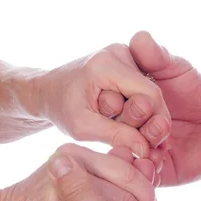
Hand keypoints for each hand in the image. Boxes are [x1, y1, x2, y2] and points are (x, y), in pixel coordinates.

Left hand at [42, 43, 171, 157]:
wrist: (48, 90)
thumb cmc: (61, 108)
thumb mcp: (82, 128)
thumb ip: (115, 136)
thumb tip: (145, 149)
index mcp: (107, 65)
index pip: (149, 96)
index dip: (152, 123)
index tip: (142, 143)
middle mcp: (119, 52)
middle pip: (152, 94)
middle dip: (141, 119)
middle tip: (118, 130)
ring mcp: (124, 53)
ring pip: (149, 93)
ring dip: (137, 114)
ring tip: (114, 121)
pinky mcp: (126, 60)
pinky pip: (143, 88)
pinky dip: (135, 106)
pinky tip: (119, 116)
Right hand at [100, 31, 200, 184]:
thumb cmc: (197, 94)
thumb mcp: (177, 69)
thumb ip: (157, 57)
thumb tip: (139, 37)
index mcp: (123, 101)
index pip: (106, 102)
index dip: (119, 99)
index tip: (143, 97)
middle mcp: (124, 127)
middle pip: (113, 127)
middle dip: (133, 120)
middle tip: (159, 117)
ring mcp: (135, 150)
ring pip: (125, 151)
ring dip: (143, 142)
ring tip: (164, 135)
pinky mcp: (148, 172)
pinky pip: (138, 174)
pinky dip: (149, 165)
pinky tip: (164, 156)